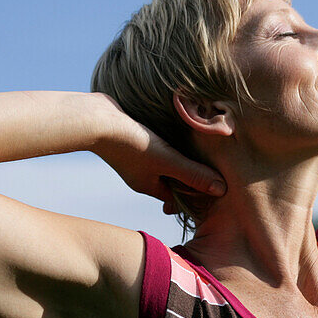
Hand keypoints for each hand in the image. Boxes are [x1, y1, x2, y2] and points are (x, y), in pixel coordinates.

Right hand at [93, 97, 225, 209]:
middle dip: (189, 177)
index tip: (215, 187)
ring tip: (200, 150)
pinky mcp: (131, 139)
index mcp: (148, 186)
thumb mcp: (168, 161)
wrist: (95, 120)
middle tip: (212, 170)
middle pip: (171, 181)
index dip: (196, 194)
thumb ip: (193, 174)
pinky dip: (168, 145)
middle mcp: (140, 175)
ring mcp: (134, 158)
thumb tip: (222, 190)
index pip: (177, 198)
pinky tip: (177, 132)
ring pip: (163, 163)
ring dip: (179, 159)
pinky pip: (155, 147)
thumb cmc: (131, 143)